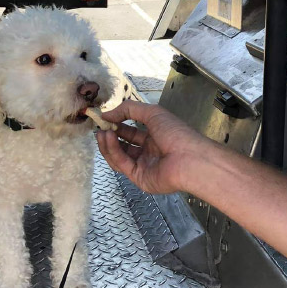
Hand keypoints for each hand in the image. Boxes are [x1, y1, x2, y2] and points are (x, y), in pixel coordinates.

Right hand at [96, 100, 213, 194]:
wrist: (188, 158)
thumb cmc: (175, 133)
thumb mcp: (153, 113)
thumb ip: (129, 110)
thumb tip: (107, 113)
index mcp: (155, 136)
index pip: (130, 131)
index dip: (116, 124)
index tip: (103, 118)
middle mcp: (148, 151)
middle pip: (122, 145)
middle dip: (109, 135)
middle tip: (98, 127)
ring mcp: (143, 165)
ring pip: (119, 155)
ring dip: (108, 143)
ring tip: (101, 132)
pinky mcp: (138, 178)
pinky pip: (122, 163)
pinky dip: (113, 151)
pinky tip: (108, 139)